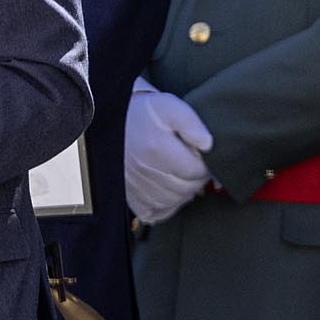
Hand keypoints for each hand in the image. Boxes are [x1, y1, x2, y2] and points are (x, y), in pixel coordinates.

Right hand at [122, 87, 215, 223]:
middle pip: (187, 189)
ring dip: (184, 192)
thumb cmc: (144, 114)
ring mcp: (137, 187)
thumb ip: (192, 124)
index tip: (201, 156)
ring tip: (182, 175)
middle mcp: (146, 172)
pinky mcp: (130, 196)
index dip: (206, 165)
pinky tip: (168, 190)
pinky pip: (156, 212)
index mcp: (158, 150)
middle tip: (194, 165)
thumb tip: (208, 145)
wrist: (111, 122)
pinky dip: (167, 206)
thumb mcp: (170, 107)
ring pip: (174, 201)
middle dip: (197, 179)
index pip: (197, 172)